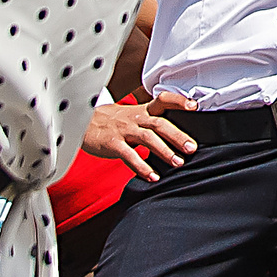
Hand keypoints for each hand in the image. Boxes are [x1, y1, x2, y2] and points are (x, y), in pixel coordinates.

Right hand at [82, 96, 196, 179]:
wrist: (82, 122)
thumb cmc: (113, 121)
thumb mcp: (133, 115)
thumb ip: (152, 121)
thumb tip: (178, 133)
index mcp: (142, 110)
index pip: (163, 100)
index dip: (179, 101)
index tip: (195, 106)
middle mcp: (135, 118)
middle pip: (159, 123)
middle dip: (178, 135)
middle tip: (192, 148)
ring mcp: (124, 130)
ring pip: (147, 138)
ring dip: (164, 151)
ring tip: (178, 163)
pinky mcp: (113, 144)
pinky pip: (129, 155)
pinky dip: (142, 167)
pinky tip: (153, 176)